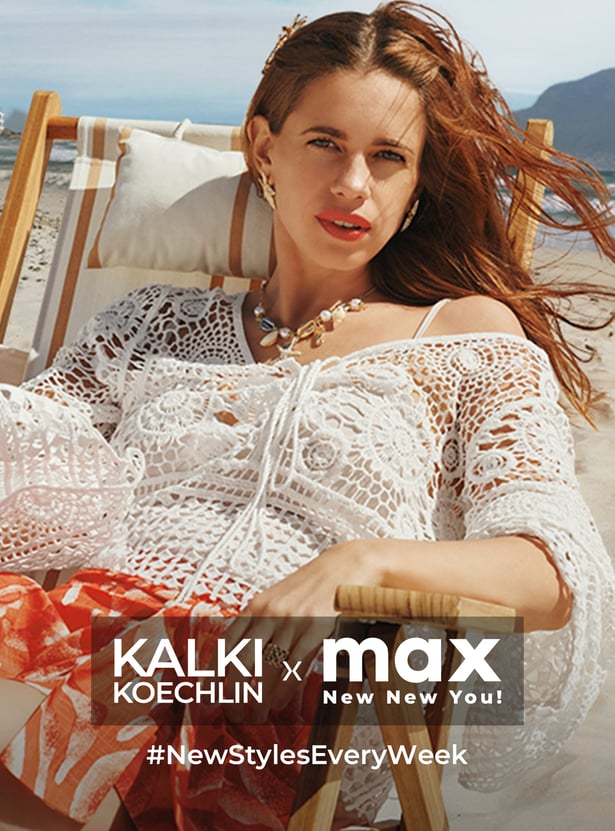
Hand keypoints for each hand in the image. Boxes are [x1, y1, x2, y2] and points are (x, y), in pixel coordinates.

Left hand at [221, 539, 382, 721]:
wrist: (344, 566)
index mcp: (256, 606)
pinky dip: (284, 689)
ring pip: (268, 669)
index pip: (226, 644)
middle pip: (242, 661)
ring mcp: (292, 621)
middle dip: (233, 692)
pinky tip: (278, 703)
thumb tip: (237, 658)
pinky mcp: (315, 628)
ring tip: (256, 716)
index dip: (214, 673)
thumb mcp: (277, 600)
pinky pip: (294, 665)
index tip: (207, 694)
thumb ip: (258, 624)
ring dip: (259, 698)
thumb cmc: (309, 588)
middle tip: (231, 714)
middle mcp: (270, 613)